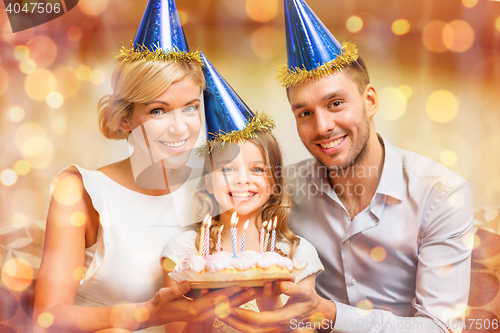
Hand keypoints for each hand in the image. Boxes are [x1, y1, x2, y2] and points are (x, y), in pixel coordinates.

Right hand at [146, 281, 255, 326]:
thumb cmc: (160, 303)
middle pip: (224, 305)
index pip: (214, 300)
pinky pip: (219, 308)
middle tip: (254, 289)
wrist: (155, 315)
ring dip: (238, 300)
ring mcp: (202, 315)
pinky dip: (231, 302)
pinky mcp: (202, 314)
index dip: (227, 292)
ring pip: (224, 307)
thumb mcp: (165, 294)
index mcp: (194, 309)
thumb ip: (177, 290)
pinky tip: (239, 297)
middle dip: (239, 297)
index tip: (240, 285)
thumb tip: (188, 283)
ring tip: (252, 292)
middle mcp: (201, 314)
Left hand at [220, 281, 335, 332]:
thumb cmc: (310, 301)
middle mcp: (276, 328)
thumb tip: (282, 285)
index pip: (258, 320)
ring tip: (220, 313)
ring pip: (250, 331)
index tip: (230, 307)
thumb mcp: (305, 292)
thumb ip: (294, 289)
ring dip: (235, 323)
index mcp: (282, 319)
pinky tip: (232, 315)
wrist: (316, 314)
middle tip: (218, 312)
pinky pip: (253, 329)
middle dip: (233, 321)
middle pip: (250, 329)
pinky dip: (241, 323)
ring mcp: (273, 330)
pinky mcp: (271, 329)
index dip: (243, 314)